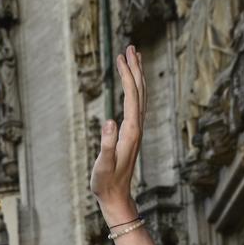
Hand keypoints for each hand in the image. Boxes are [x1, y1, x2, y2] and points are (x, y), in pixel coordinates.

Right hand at [90, 45, 145, 222]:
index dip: (127, 75)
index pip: (131, 96)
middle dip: (135, 68)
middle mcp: (136, 128)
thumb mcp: (103, 164)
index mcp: (130, 131)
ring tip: (133, 58)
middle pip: (140, 91)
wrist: (116, 197)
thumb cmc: (106, 183)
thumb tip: (109, 120)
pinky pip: (136, 105)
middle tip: (130, 47)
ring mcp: (135, 131)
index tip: (121, 57)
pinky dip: (134, 90)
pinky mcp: (131, 135)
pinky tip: (131, 85)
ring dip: (137, 76)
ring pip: (140, 97)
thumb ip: (106, 143)